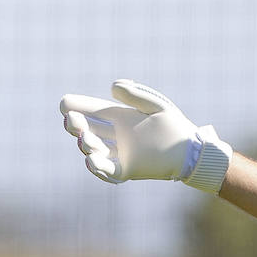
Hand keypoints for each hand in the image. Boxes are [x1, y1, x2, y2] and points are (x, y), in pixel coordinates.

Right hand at [60, 79, 230, 192]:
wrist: (192, 151)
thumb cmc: (175, 126)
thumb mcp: (156, 106)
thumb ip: (136, 95)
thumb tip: (112, 86)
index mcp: (121, 117)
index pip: (93, 111)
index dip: (77, 107)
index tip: (64, 103)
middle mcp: (117, 136)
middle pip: (88, 130)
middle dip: (76, 126)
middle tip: (71, 121)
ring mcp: (120, 154)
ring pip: (94, 150)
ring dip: (85, 145)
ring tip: (84, 139)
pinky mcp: (127, 170)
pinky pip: (108, 170)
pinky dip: (97, 168)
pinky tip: (90, 160)